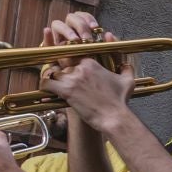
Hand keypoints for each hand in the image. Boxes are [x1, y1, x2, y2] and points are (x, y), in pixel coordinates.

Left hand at [39, 12, 131, 128]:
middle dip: (58, 67)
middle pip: (61, 61)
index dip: (68, 60)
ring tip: (51, 82)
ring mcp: (73, 79)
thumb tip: (126, 64)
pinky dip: (44, 86)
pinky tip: (45, 89)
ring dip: (51, 77)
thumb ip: (126, 68)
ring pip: (53, 71)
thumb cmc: (120, 101)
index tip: (67, 67)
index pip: (72, 54)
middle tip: (57, 75)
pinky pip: (47, 83)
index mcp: (91, 63)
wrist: (114, 117)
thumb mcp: (127, 81)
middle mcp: (81, 68)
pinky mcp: (67, 91)